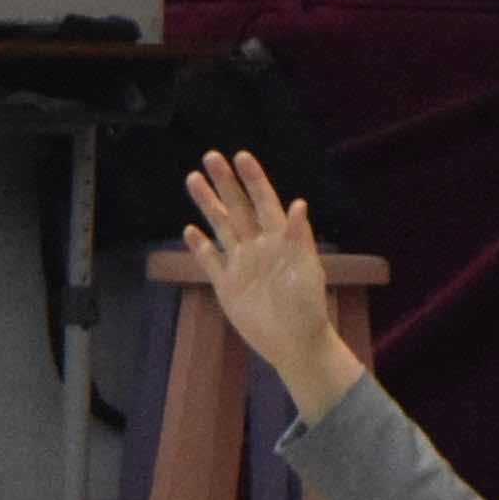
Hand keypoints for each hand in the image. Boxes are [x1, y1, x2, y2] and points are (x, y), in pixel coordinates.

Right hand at [178, 152, 370, 413]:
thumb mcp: (307, 271)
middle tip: (210, 156)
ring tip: (193, 179)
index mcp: (280, 240)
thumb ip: (300, 237)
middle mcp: (258, 246)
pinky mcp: (227, 285)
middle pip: (238, 208)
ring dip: (208, 204)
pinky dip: (200, 245)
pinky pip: (210, 260)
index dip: (253, 179)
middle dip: (225, 182)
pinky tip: (189, 230)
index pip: (264, 202)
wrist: (295, 343)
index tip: (241, 156)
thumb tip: (299, 204)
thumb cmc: (309, 307)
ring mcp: (241, 264)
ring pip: (221, 227)